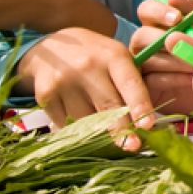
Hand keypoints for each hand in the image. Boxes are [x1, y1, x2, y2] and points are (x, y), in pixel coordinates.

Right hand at [16, 28, 154, 149]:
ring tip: (108, 137)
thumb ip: (132, 84)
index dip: (139, 106)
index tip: (148, 126)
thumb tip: (144, 124)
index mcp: (113, 56)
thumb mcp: (118, 59)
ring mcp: (64, 81)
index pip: (130, 84)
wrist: (52, 46)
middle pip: (108, 107)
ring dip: (99, 134)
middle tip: (133, 147)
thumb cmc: (96, 57)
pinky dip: (77, 132)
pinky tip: (83, 129)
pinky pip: (66, 125)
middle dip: (122, 131)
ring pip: (87, 121)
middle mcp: (88, 67)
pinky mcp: (44, 95)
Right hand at [131, 0, 192, 114]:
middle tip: (185, 45)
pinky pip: (152, 79)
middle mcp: (145, 42)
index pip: (146, 9)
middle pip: (141, 35)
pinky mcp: (145, 86)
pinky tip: (191, 79)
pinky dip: (174, 78)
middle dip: (165, 40)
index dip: (158, 11)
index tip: (178, 18)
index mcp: (158, 23)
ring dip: (175, 60)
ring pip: (148, 58)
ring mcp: (142, 64)